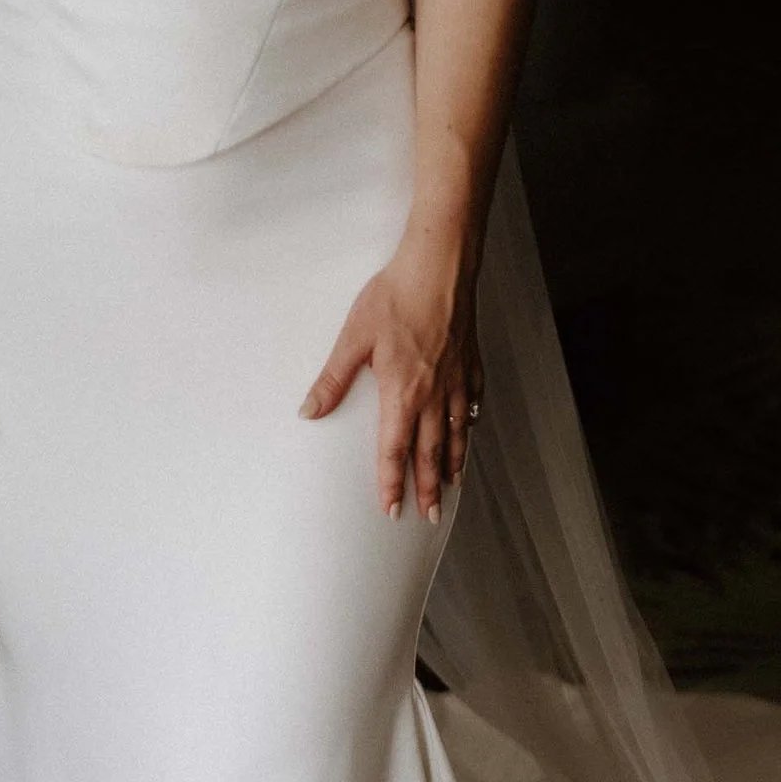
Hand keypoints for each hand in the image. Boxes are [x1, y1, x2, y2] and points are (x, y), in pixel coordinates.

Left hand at [300, 235, 483, 521]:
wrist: (440, 266)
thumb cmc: (396, 297)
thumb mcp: (354, 338)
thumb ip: (333, 380)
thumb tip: (309, 411)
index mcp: (403, 393)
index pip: (394, 450)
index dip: (391, 483)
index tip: (392, 509)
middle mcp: (433, 395)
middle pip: (430, 453)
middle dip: (427, 488)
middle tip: (428, 515)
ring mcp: (456, 380)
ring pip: (455, 434)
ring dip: (451, 464)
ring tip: (449, 488)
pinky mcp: (469, 363)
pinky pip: (471, 404)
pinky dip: (469, 425)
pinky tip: (467, 432)